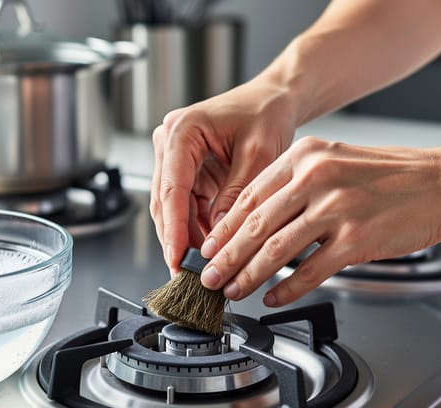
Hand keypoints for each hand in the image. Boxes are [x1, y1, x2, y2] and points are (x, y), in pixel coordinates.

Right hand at [150, 80, 297, 273]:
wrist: (274, 99)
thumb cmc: (266, 113)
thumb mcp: (258, 155)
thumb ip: (237, 194)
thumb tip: (220, 233)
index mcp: (182, 131)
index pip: (171, 188)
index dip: (173, 229)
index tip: (177, 258)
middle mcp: (171, 143)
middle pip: (166, 203)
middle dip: (177, 240)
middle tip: (189, 275)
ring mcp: (175, 158)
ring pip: (174, 210)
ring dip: (187, 239)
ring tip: (202, 268)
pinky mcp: (187, 171)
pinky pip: (188, 207)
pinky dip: (198, 229)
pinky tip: (209, 251)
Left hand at [197, 137, 440, 305]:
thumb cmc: (393, 175)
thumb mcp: (336, 160)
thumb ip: (297, 184)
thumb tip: (256, 220)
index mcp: (305, 156)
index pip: (249, 196)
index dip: (223, 227)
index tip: (208, 247)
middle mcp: (316, 178)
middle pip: (255, 225)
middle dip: (226, 256)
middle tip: (208, 276)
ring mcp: (336, 209)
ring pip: (276, 250)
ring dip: (249, 276)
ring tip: (233, 291)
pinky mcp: (356, 239)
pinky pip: (310, 271)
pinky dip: (288, 289)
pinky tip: (274, 298)